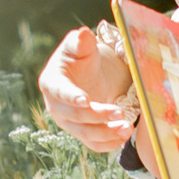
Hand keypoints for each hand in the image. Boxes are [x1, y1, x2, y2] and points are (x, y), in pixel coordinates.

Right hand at [39, 26, 135, 151]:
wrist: (87, 74)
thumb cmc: (81, 57)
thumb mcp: (80, 46)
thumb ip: (81, 41)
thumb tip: (83, 33)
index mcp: (51, 83)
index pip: (59, 92)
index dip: (71, 97)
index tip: (86, 100)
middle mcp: (56, 107)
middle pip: (75, 116)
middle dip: (97, 115)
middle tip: (119, 111)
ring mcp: (69, 123)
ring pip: (85, 134)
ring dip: (106, 133)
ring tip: (126, 127)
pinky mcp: (82, 133)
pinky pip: (94, 144)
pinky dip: (109, 143)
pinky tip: (124, 136)